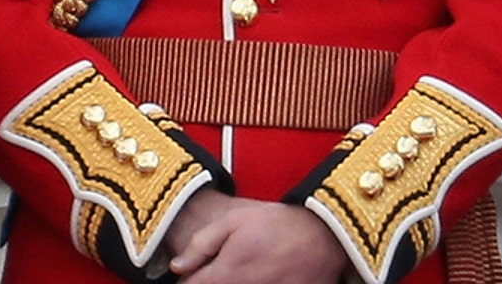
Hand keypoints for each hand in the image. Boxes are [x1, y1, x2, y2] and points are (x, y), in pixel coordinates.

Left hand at [168, 196, 347, 283]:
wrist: (324, 234)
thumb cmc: (276, 224)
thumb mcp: (233, 222)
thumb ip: (200, 245)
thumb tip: (177, 268)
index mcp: (228, 272)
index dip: (188, 281)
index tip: (194, 274)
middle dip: (212, 282)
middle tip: (226, 271)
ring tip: (244, 272)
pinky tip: (262, 277)